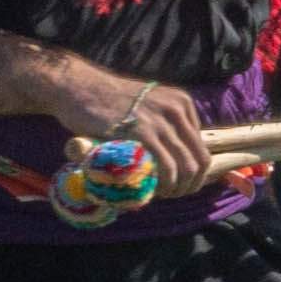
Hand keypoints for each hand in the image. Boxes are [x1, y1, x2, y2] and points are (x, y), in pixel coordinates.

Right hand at [51, 62, 213, 196]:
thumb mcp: (148, 104)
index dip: (194, 171)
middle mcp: (177, 110)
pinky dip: (164, 185)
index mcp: (182, 103)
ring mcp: (160, 121)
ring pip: (186, 167)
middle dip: (190, 184)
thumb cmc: (108, 101)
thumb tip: (177, 156)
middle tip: (174, 194)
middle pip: (199, 159)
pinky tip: (153, 190)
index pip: (201, 146)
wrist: (79, 86)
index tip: (179, 183)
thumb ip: (165, 124)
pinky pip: (166, 167)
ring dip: (177, 188)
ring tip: (163, 195)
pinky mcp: (142, 132)